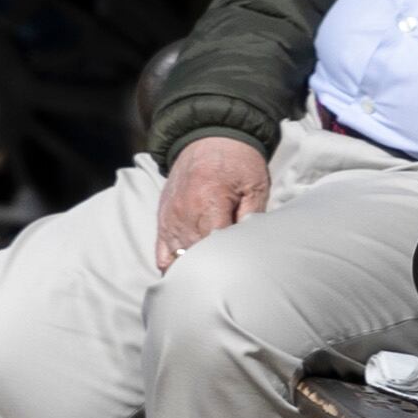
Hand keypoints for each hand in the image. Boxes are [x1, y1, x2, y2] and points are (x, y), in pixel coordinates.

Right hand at [152, 134, 272, 270]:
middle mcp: (184, 213)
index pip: (215, 248)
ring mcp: (169, 218)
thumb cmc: (238, 162)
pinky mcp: (163, 219)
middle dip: (211, 270)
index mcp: (209, 202)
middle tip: (229, 281)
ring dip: (192, 270)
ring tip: (210, 280)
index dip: (228, 264)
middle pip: (194, 257)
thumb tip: (250, 248)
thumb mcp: (256, 185)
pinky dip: (173, 265)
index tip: (240, 271)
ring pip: (176, 259)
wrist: (210, 137)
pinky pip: (161, 253)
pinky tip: (187, 272)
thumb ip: (253, 218)